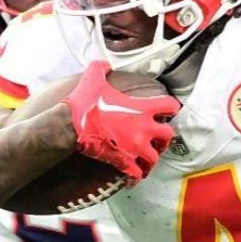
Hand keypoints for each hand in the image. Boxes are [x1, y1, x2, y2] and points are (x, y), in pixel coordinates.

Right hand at [64, 61, 180, 179]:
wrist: (69, 126)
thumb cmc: (83, 103)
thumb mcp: (93, 78)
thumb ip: (101, 68)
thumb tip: (104, 64)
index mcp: (142, 108)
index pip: (170, 106)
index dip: (170, 107)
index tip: (167, 109)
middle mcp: (143, 129)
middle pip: (168, 135)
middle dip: (164, 137)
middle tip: (157, 138)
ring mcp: (134, 147)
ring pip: (155, 158)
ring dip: (152, 159)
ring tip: (146, 159)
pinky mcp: (123, 160)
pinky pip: (136, 174)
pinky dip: (136, 177)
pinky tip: (133, 177)